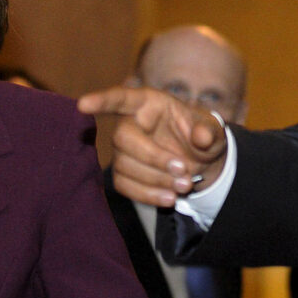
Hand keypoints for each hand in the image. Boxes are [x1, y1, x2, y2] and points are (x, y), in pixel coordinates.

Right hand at [77, 86, 226, 207]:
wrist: (201, 161)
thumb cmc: (202, 135)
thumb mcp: (214, 130)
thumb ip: (210, 131)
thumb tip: (201, 137)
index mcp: (148, 103)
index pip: (121, 98)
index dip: (101, 100)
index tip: (83, 104)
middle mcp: (130, 124)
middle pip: (123, 139)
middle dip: (153, 159)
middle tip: (184, 172)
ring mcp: (123, 150)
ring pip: (124, 166)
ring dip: (156, 180)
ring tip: (185, 186)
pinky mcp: (123, 173)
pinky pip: (125, 186)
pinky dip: (149, 195)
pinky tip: (170, 199)